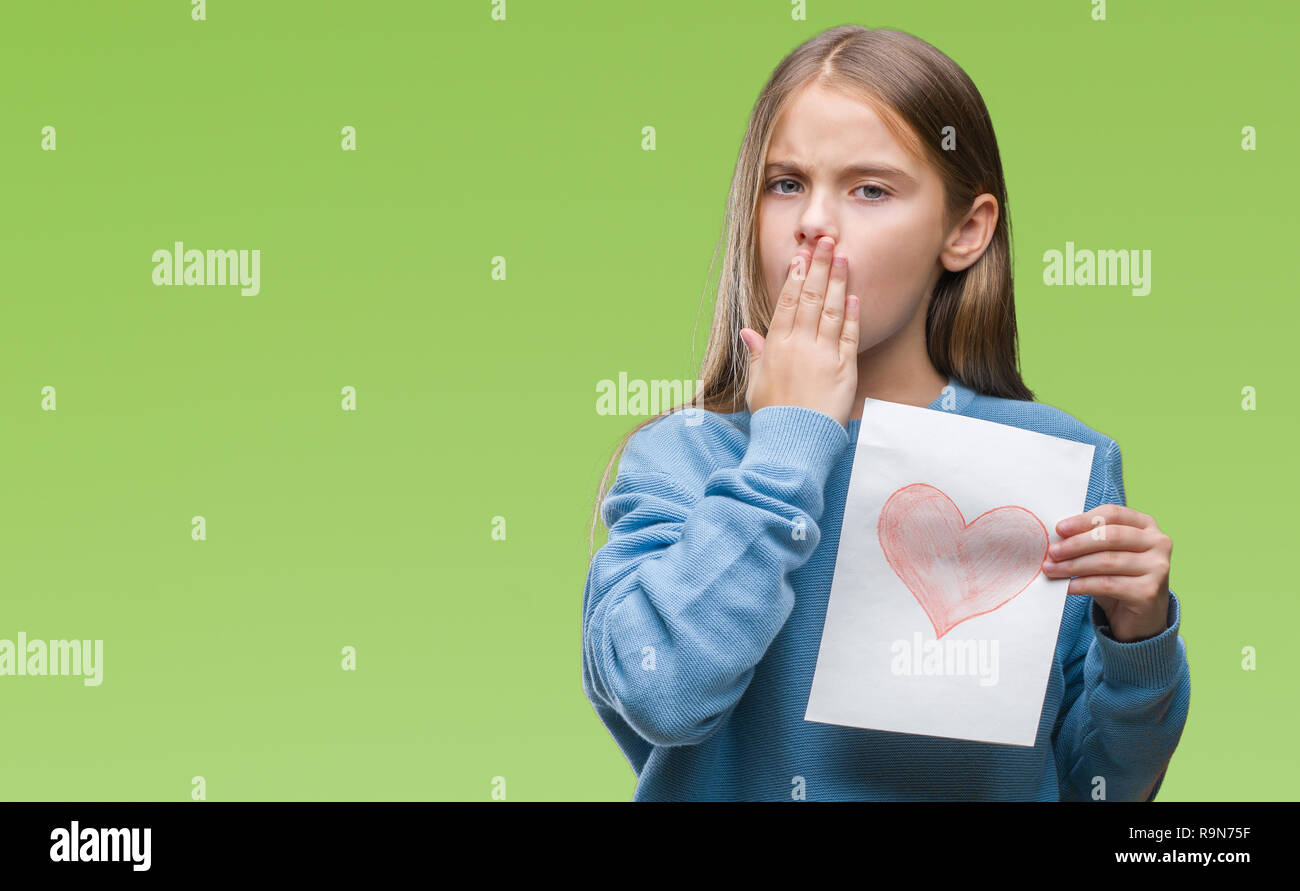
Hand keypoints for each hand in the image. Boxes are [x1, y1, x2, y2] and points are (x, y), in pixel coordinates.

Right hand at [738, 236, 860, 428]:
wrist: (794, 441)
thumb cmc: (773, 415)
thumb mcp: (756, 384)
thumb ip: (756, 353)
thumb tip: (748, 331)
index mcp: (776, 346)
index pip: (787, 303)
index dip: (795, 277)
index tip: (801, 256)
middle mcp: (799, 345)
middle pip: (810, 297)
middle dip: (819, 267)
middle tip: (826, 241)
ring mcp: (823, 355)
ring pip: (831, 310)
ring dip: (837, 282)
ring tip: (843, 257)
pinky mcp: (844, 368)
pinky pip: (849, 335)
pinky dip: (851, 314)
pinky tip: (853, 296)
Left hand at [1040, 504, 1172, 642]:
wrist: (1141, 617)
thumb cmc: (1120, 578)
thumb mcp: (1107, 554)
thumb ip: (1090, 540)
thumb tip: (1057, 537)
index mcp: (1146, 525)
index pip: (1113, 514)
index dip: (1083, 520)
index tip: (1059, 529)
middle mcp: (1158, 542)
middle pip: (1110, 536)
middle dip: (1076, 544)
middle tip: (1052, 552)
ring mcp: (1157, 567)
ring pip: (1107, 561)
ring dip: (1073, 565)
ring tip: (1052, 569)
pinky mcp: (1149, 591)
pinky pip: (1108, 584)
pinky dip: (1083, 584)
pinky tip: (1067, 586)